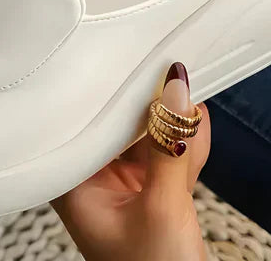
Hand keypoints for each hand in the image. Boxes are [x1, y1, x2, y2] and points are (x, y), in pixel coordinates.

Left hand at [52, 62, 210, 260]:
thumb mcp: (164, 210)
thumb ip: (171, 148)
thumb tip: (177, 91)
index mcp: (72, 185)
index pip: (78, 122)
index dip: (100, 90)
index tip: (123, 60)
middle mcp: (92, 179)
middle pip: (113, 123)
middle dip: (146, 104)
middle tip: (167, 74)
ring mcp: (122, 183)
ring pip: (143, 133)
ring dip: (171, 122)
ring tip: (189, 102)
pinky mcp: (150, 188)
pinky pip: (165, 151)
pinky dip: (184, 142)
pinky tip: (197, 126)